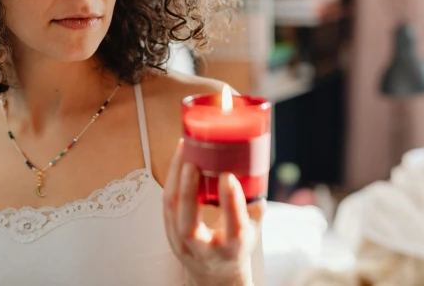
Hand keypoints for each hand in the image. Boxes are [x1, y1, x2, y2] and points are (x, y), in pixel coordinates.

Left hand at [163, 138, 264, 285]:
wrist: (216, 274)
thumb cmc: (236, 246)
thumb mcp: (252, 231)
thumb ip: (254, 206)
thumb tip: (256, 176)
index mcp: (232, 249)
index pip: (233, 227)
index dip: (231, 202)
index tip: (228, 176)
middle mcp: (205, 251)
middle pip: (189, 225)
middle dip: (188, 193)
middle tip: (192, 163)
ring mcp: (183, 245)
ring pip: (171, 212)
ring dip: (174, 178)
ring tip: (182, 150)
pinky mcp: (170, 236)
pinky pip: (166, 206)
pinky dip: (170, 181)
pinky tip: (177, 161)